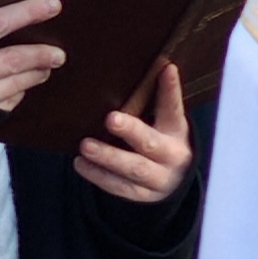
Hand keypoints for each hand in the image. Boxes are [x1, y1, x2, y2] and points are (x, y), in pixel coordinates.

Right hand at [0, 0, 65, 114]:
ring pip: (18, 84)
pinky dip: (20, 92)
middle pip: (16, 60)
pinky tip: (24, 84)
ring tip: (48, 65)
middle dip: (42, 53)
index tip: (53, 5)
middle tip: (60, 51)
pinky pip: (8, 103)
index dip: (27, 12)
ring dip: (37, 73)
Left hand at [77, 62, 192, 203]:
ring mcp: (157, 178)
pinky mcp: (141, 195)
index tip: (166, 69)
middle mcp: (171, 156)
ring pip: (133, 168)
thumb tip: (155, 64)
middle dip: (131, 131)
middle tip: (110, 119)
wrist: (174, 182)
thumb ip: (159, 100)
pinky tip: (80, 164)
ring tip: (85, 146)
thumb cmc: (164, 141)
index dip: (171, 90)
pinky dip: (98, 176)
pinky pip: (119, 187)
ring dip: (108, 157)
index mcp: (177, 132)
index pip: (174, 108)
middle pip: (151, 143)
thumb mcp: (167, 122)